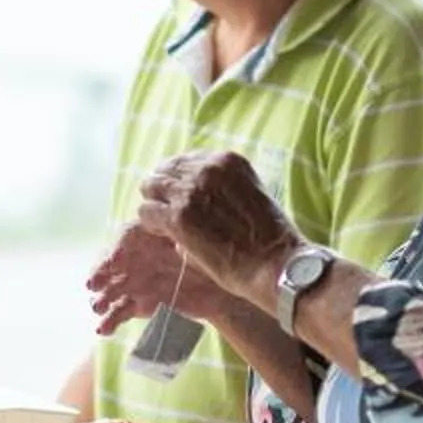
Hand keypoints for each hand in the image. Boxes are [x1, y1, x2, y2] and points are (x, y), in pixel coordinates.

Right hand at [85, 222, 243, 333]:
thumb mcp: (198, 243)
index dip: (116, 248)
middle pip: (113, 264)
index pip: (126, 238)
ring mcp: (136, 282)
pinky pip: (120, 312)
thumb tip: (171, 233)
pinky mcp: (140, 305)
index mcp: (149, 235)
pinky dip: (110, 321)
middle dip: (101, 274)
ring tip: (98, 307)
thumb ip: (181, 238)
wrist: (223, 289)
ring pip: (112, 290)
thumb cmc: (210, 258)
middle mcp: (137, 257)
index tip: (113, 262)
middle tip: (93, 285)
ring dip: (102, 298)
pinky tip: (102, 330)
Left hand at [133, 150, 304, 313]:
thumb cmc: (268, 237)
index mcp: (226, 160)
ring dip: (155, 205)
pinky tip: (165, 234)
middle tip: (166, 210)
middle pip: (164, 170)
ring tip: (164, 223)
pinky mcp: (178, 218)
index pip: (185, 160)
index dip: (179, 180)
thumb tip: (186, 196)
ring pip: (151, 188)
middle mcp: (207, 169)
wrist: (276, 263)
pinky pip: (147, 212)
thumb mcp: (248, 193)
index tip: (180, 196)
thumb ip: (219, 188)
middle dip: (163, 190)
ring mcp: (190, 192)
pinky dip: (152, 224)